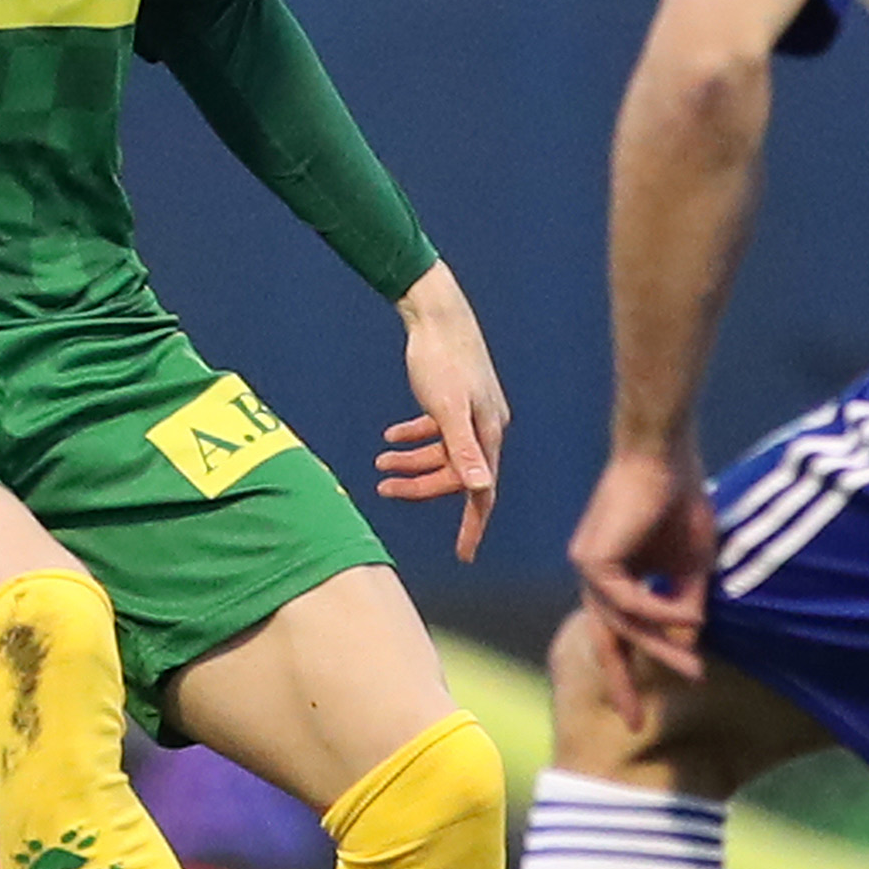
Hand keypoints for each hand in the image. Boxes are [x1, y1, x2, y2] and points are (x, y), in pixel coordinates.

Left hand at [377, 261, 507, 560]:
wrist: (435, 312)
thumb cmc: (441, 358)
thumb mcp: (447, 408)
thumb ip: (462, 450)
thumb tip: (480, 490)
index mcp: (488, 434)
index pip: (482, 492)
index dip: (473, 526)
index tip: (463, 556)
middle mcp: (484, 428)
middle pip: (455, 474)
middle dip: (421, 485)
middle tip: (384, 489)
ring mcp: (470, 414)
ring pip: (442, 453)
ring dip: (412, 461)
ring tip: (380, 463)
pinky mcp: (453, 400)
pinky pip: (436, 431)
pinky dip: (414, 436)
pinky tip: (390, 435)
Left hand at [567, 446, 717, 720]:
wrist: (664, 454)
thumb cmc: (680, 500)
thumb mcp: (691, 564)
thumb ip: (686, 602)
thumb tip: (690, 640)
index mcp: (614, 579)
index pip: (619, 635)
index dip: (632, 672)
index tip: (644, 712)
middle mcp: (594, 577)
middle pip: (606, 641)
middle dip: (622, 682)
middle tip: (634, 723)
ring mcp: (588, 568)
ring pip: (621, 625)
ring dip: (658, 648)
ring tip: (694, 666)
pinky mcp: (591, 558)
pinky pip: (625, 602)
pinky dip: (656, 614)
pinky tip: (687, 619)